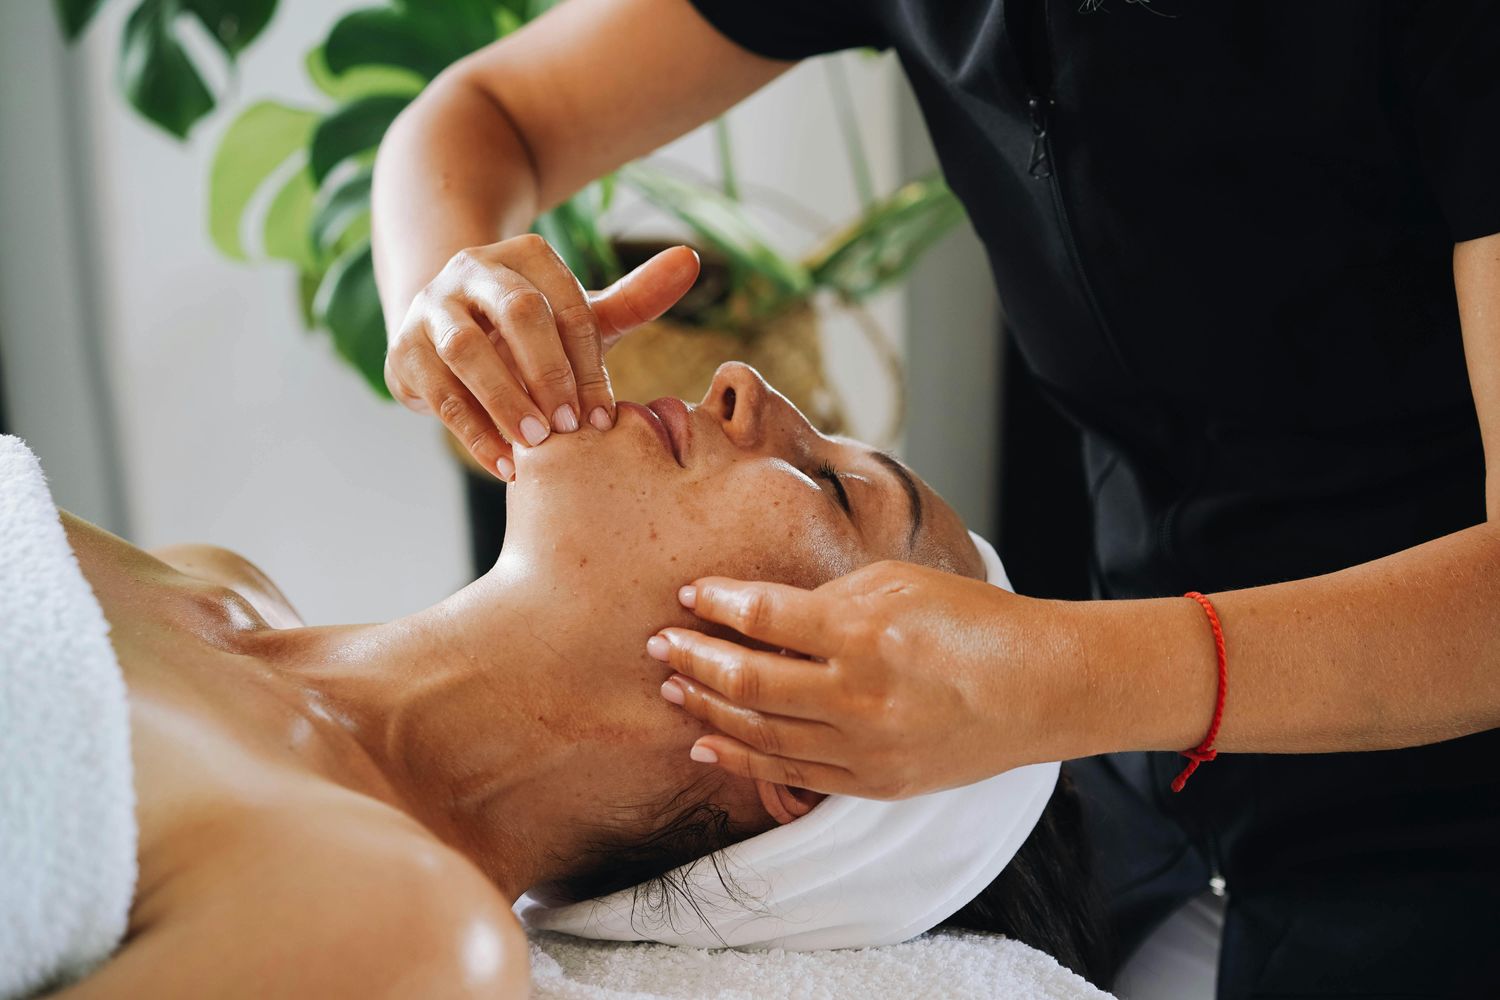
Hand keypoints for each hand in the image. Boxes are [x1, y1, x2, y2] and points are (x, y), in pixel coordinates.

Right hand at [385, 236, 699, 479]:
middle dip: (548, 372)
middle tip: (571, 428)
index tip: (605, 416)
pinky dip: (472, 432)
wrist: (446, 332)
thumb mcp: (580, 313)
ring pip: (466, 349)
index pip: (565, 304)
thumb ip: (636, 296)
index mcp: (526, 256)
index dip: (586, 362)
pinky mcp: (404, 350)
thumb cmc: (531, 331)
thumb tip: (690, 260)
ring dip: (505, 400)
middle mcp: (474, 270)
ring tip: (537, 446)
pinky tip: (504, 466)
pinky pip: (437, 391)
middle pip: (516, 312)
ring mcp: (432, 307)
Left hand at [647, 561, 1077, 798]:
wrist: (1039, 688)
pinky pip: (790, 773)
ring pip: (760, 731)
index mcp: (864, 632)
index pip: (764, 617)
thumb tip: (762, 612)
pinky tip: (708, 740)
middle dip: (693, 658)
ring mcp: (864, 747)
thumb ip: (828, 599)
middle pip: (748, 679)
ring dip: (708, 706)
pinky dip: (742, 757)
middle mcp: (857, 695)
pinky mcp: (872, 783)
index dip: (718, 604)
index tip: (690, 594)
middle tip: (659, 643)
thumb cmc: (972, 621)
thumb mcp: (900, 582)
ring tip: (672, 687)